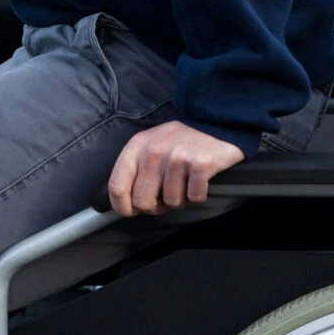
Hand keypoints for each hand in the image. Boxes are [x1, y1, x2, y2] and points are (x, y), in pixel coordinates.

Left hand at [106, 121, 245, 216]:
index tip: (132, 212)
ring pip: (172, 203)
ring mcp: (177, 157)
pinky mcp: (200, 164)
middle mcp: (154, 151)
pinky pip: (194, 198)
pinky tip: (200, 180)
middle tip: (167, 196)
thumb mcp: (150, 145)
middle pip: (143, 202)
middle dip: (156, 207)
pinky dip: (198, 195)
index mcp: (136, 147)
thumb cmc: (180, 141)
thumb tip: (125, 204)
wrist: (217, 122)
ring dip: (181, 199)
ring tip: (186, 182)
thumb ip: (134, 170)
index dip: (123, 207)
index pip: (117, 187)